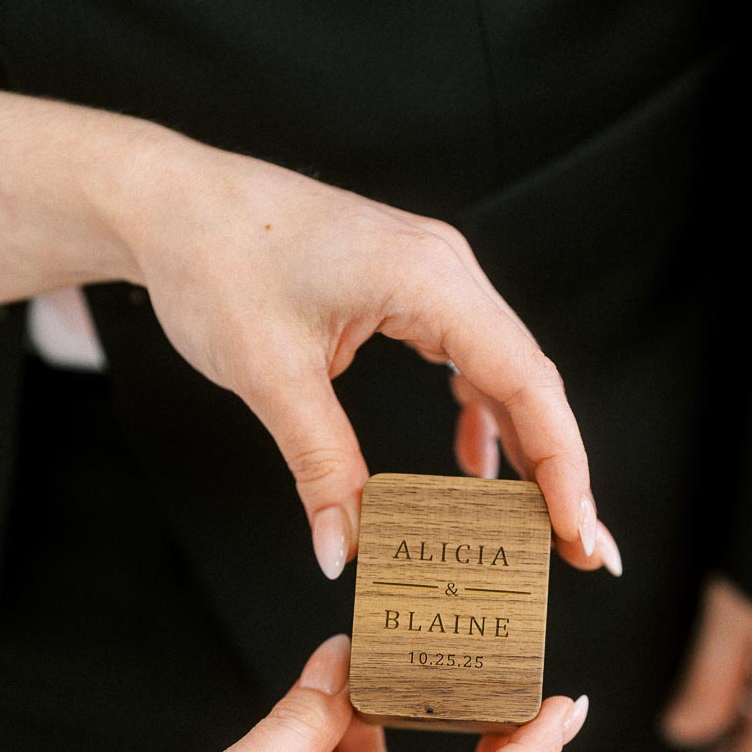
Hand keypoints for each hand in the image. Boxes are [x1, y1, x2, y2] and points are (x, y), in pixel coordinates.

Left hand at [117, 132, 618, 576]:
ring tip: (540, 522)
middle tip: (581, 549)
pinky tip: (474, 468)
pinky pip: (466, 361)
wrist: (170, 202)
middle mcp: (446, 270)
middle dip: (559, 468)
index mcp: (429, 277)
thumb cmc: (213, 261)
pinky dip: (478, 417)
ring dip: (526, 448)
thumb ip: (320, 464)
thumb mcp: (270, 374)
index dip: (561, 463)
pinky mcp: (407, 292)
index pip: (525, 380)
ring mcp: (430, 278)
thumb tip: (344, 549)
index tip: (575, 531)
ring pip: (504, 374)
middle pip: (531, 381)